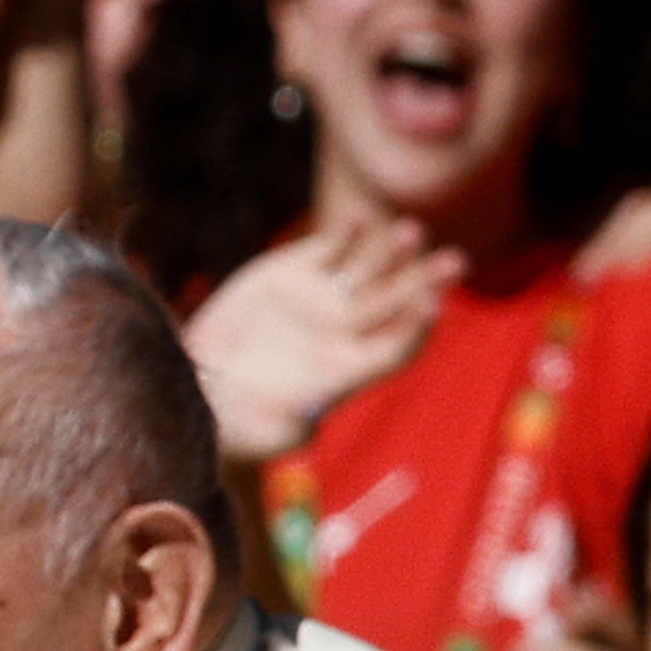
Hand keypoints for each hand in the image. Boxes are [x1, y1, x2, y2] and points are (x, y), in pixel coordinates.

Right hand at [181, 219, 452, 471]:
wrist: (196, 385)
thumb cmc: (232, 423)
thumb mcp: (261, 434)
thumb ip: (289, 424)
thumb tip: (312, 414)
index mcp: (348, 373)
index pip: (396, 348)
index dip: (415, 329)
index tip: (432, 306)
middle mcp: (345, 334)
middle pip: (398, 304)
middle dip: (425, 282)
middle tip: (454, 263)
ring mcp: (323, 300)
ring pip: (372, 270)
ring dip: (394, 251)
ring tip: (411, 232)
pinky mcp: (294, 273)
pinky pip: (332, 248)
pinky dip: (349, 232)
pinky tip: (364, 216)